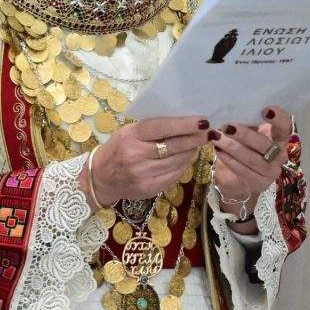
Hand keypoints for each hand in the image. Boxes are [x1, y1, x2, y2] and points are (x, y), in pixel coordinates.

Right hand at [85, 116, 213, 206]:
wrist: (100, 178)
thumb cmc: (117, 150)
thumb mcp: (128, 133)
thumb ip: (151, 129)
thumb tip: (183, 123)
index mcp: (131, 136)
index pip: (162, 127)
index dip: (185, 124)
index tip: (203, 121)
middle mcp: (136, 155)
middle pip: (174, 146)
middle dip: (195, 139)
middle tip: (209, 133)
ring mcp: (142, 174)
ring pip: (177, 162)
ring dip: (191, 152)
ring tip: (197, 145)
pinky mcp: (148, 188)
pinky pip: (174, 176)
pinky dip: (183, 167)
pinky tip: (186, 159)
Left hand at [209, 107, 294, 209]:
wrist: (236, 176)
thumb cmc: (242, 146)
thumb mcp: (246, 131)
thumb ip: (246, 122)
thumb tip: (232, 110)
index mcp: (280, 137)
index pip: (286, 125)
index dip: (279, 118)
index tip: (265, 110)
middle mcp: (280, 154)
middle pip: (266, 145)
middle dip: (246, 135)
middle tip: (227, 126)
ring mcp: (272, 171)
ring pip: (254, 159)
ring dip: (233, 148)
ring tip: (217, 138)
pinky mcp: (260, 183)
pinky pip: (244, 171)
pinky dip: (229, 160)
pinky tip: (219, 151)